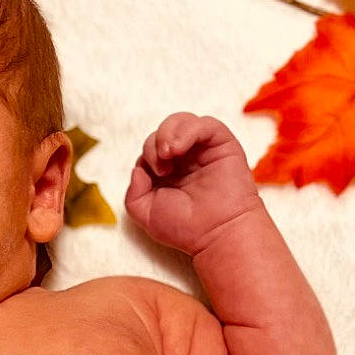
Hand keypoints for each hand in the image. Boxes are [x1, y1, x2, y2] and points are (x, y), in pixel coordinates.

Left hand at [125, 113, 262, 257]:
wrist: (218, 233)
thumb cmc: (187, 228)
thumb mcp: (146, 214)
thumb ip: (133, 193)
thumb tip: (136, 169)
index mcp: (168, 171)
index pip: (150, 148)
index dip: (147, 156)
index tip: (153, 177)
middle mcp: (186, 158)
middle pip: (162, 132)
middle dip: (154, 145)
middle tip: (161, 169)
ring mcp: (203, 149)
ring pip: (181, 121)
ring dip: (167, 133)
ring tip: (168, 153)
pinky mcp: (222, 143)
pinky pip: (204, 124)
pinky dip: (187, 130)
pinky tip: (179, 148)